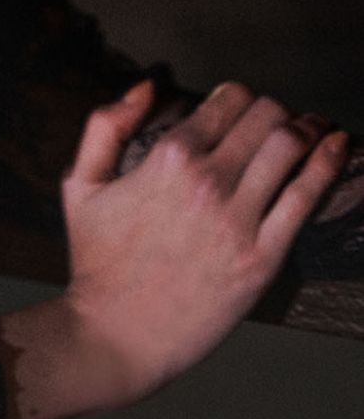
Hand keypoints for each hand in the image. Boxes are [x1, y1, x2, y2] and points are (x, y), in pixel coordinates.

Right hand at [59, 78, 349, 408]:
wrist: (117, 334)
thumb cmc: (97, 261)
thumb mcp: (81, 182)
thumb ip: (107, 124)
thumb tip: (147, 85)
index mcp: (168, 156)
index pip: (229, 98)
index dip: (241, 95)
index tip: (244, 106)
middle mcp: (208, 180)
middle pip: (267, 116)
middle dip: (277, 109)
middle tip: (281, 120)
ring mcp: (239, 220)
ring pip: (291, 146)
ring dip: (308, 128)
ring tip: (317, 128)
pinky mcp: (262, 259)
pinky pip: (306, 197)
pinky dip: (327, 163)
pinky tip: (337, 145)